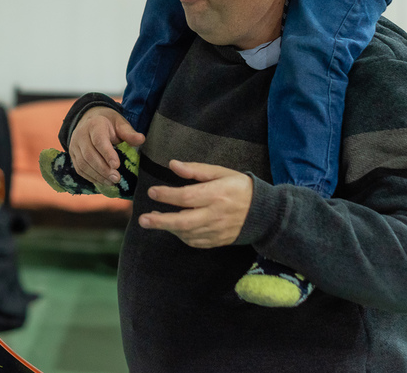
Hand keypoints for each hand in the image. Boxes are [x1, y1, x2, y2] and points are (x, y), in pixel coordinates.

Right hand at [70, 106, 145, 186]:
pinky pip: (79, 169)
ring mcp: (74, 145)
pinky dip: (91, 177)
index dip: (107, 154)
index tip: (117, 165)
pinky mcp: (72, 155)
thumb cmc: (109, 124)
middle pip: (89, 155)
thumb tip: (141, 139)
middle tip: (116, 178)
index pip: (98, 141)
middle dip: (103, 169)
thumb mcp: (120, 123)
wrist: (90, 119)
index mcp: (94, 124)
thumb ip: (129, 133)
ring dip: (97, 175)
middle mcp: (81, 135)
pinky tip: (102, 181)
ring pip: (83, 164)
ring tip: (111, 182)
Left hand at [137, 160, 252, 247]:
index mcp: (216, 194)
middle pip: (183, 221)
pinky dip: (181, 236)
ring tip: (153, 221)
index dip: (167, 195)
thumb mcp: (221, 172)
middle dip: (161, 221)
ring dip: (168, 228)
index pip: (187, 196)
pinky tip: (173, 228)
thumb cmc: (240, 187)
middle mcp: (215, 215)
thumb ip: (196, 170)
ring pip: (187, 234)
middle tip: (143, 219)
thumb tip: (173, 165)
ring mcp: (216, 231)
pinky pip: (195, 242)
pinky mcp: (218, 241)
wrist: (264, 212)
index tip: (152, 192)